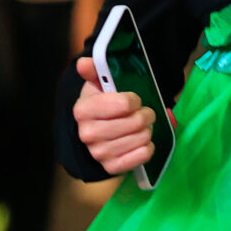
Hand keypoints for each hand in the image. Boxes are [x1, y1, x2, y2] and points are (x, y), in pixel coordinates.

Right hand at [71, 55, 154, 174]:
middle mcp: (88, 133)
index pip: (124, 104)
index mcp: (83, 110)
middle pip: (136, 122)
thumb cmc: (101, 106)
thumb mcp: (98, 86)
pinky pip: (143, 155)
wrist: (95, 133)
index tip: (132, 100)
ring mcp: (99, 153)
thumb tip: (84, 63)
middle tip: (142, 113)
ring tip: (139, 127)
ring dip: (147, 130)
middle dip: (145, 115)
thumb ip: (94, 71)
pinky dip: (147, 147)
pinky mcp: (112, 167)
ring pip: (142, 138)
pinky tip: (139, 142)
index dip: (134, 100)